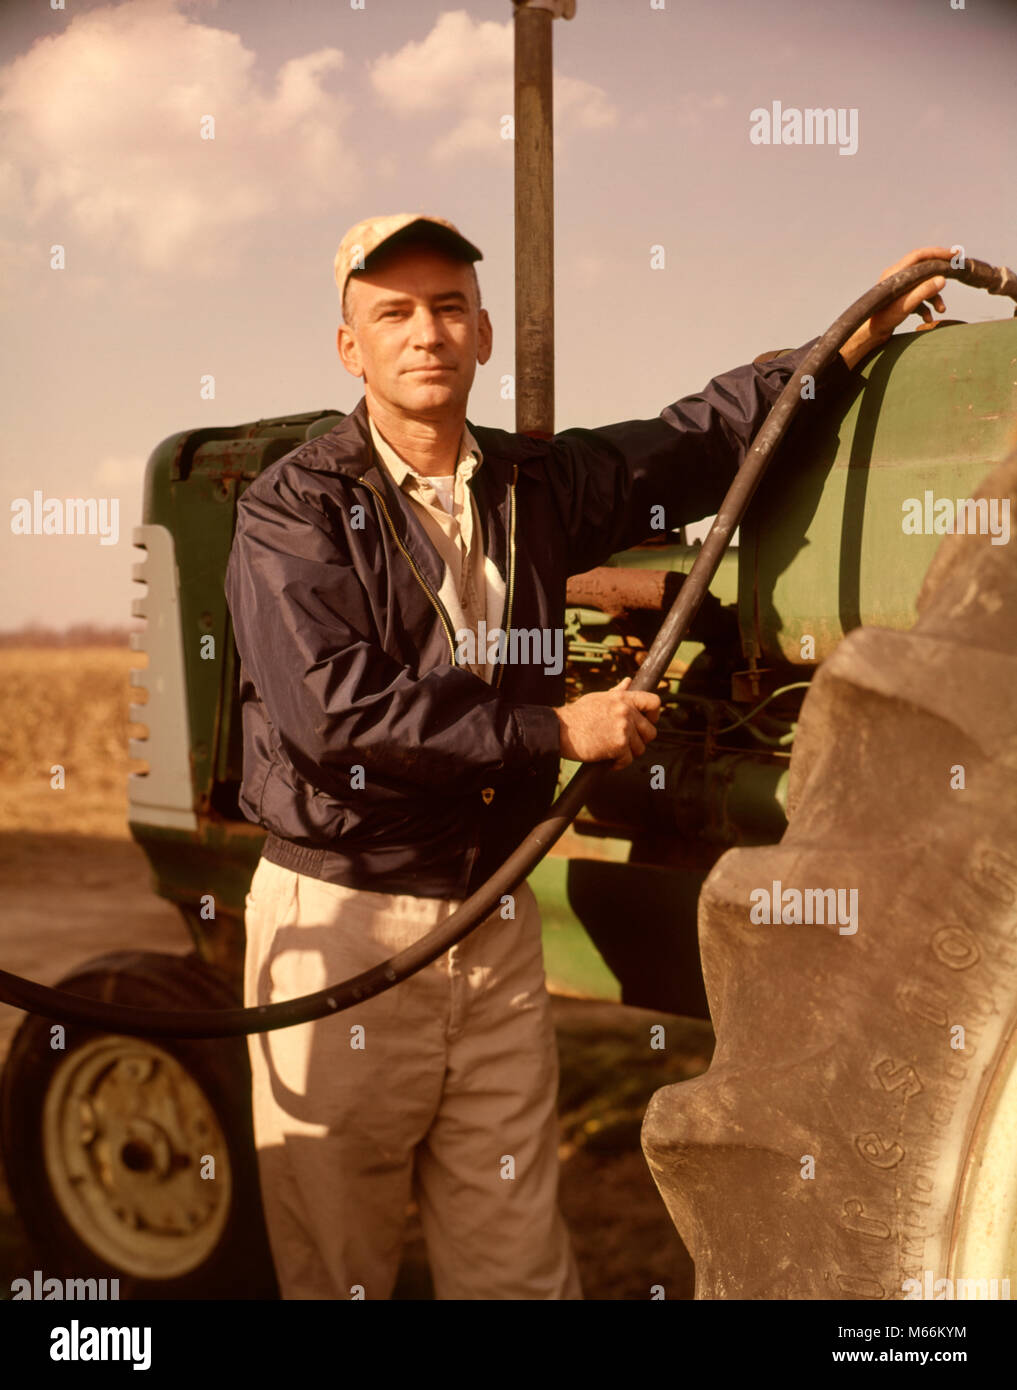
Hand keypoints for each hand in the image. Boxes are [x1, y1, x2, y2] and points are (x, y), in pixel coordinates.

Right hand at [554, 676, 661, 770]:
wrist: (559, 729)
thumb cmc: (576, 715)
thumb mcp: (598, 698)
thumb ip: (617, 692)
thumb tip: (628, 682)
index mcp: (623, 698)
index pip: (654, 702)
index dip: (654, 715)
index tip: (648, 722)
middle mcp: (626, 711)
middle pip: (651, 731)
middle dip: (640, 740)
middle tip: (626, 743)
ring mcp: (623, 728)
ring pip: (640, 748)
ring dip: (628, 753)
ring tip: (614, 751)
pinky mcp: (618, 745)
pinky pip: (628, 760)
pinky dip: (619, 764)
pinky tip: (609, 760)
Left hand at [839, 244, 951, 369]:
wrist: (870, 335)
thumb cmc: (884, 319)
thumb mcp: (906, 305)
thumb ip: (924, 291)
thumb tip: (942, 279)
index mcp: (895, 273)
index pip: (919, 256)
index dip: (937, 253)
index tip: (953, 255)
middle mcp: (897, 278)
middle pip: (924, 268)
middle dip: (940, 272)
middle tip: (957, 268)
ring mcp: (900, 289)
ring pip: (923, 285)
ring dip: (935, 297)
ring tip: (941, 310)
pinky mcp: (901, 300)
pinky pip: (919, 298)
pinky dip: (926, 307)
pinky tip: (928, 318)